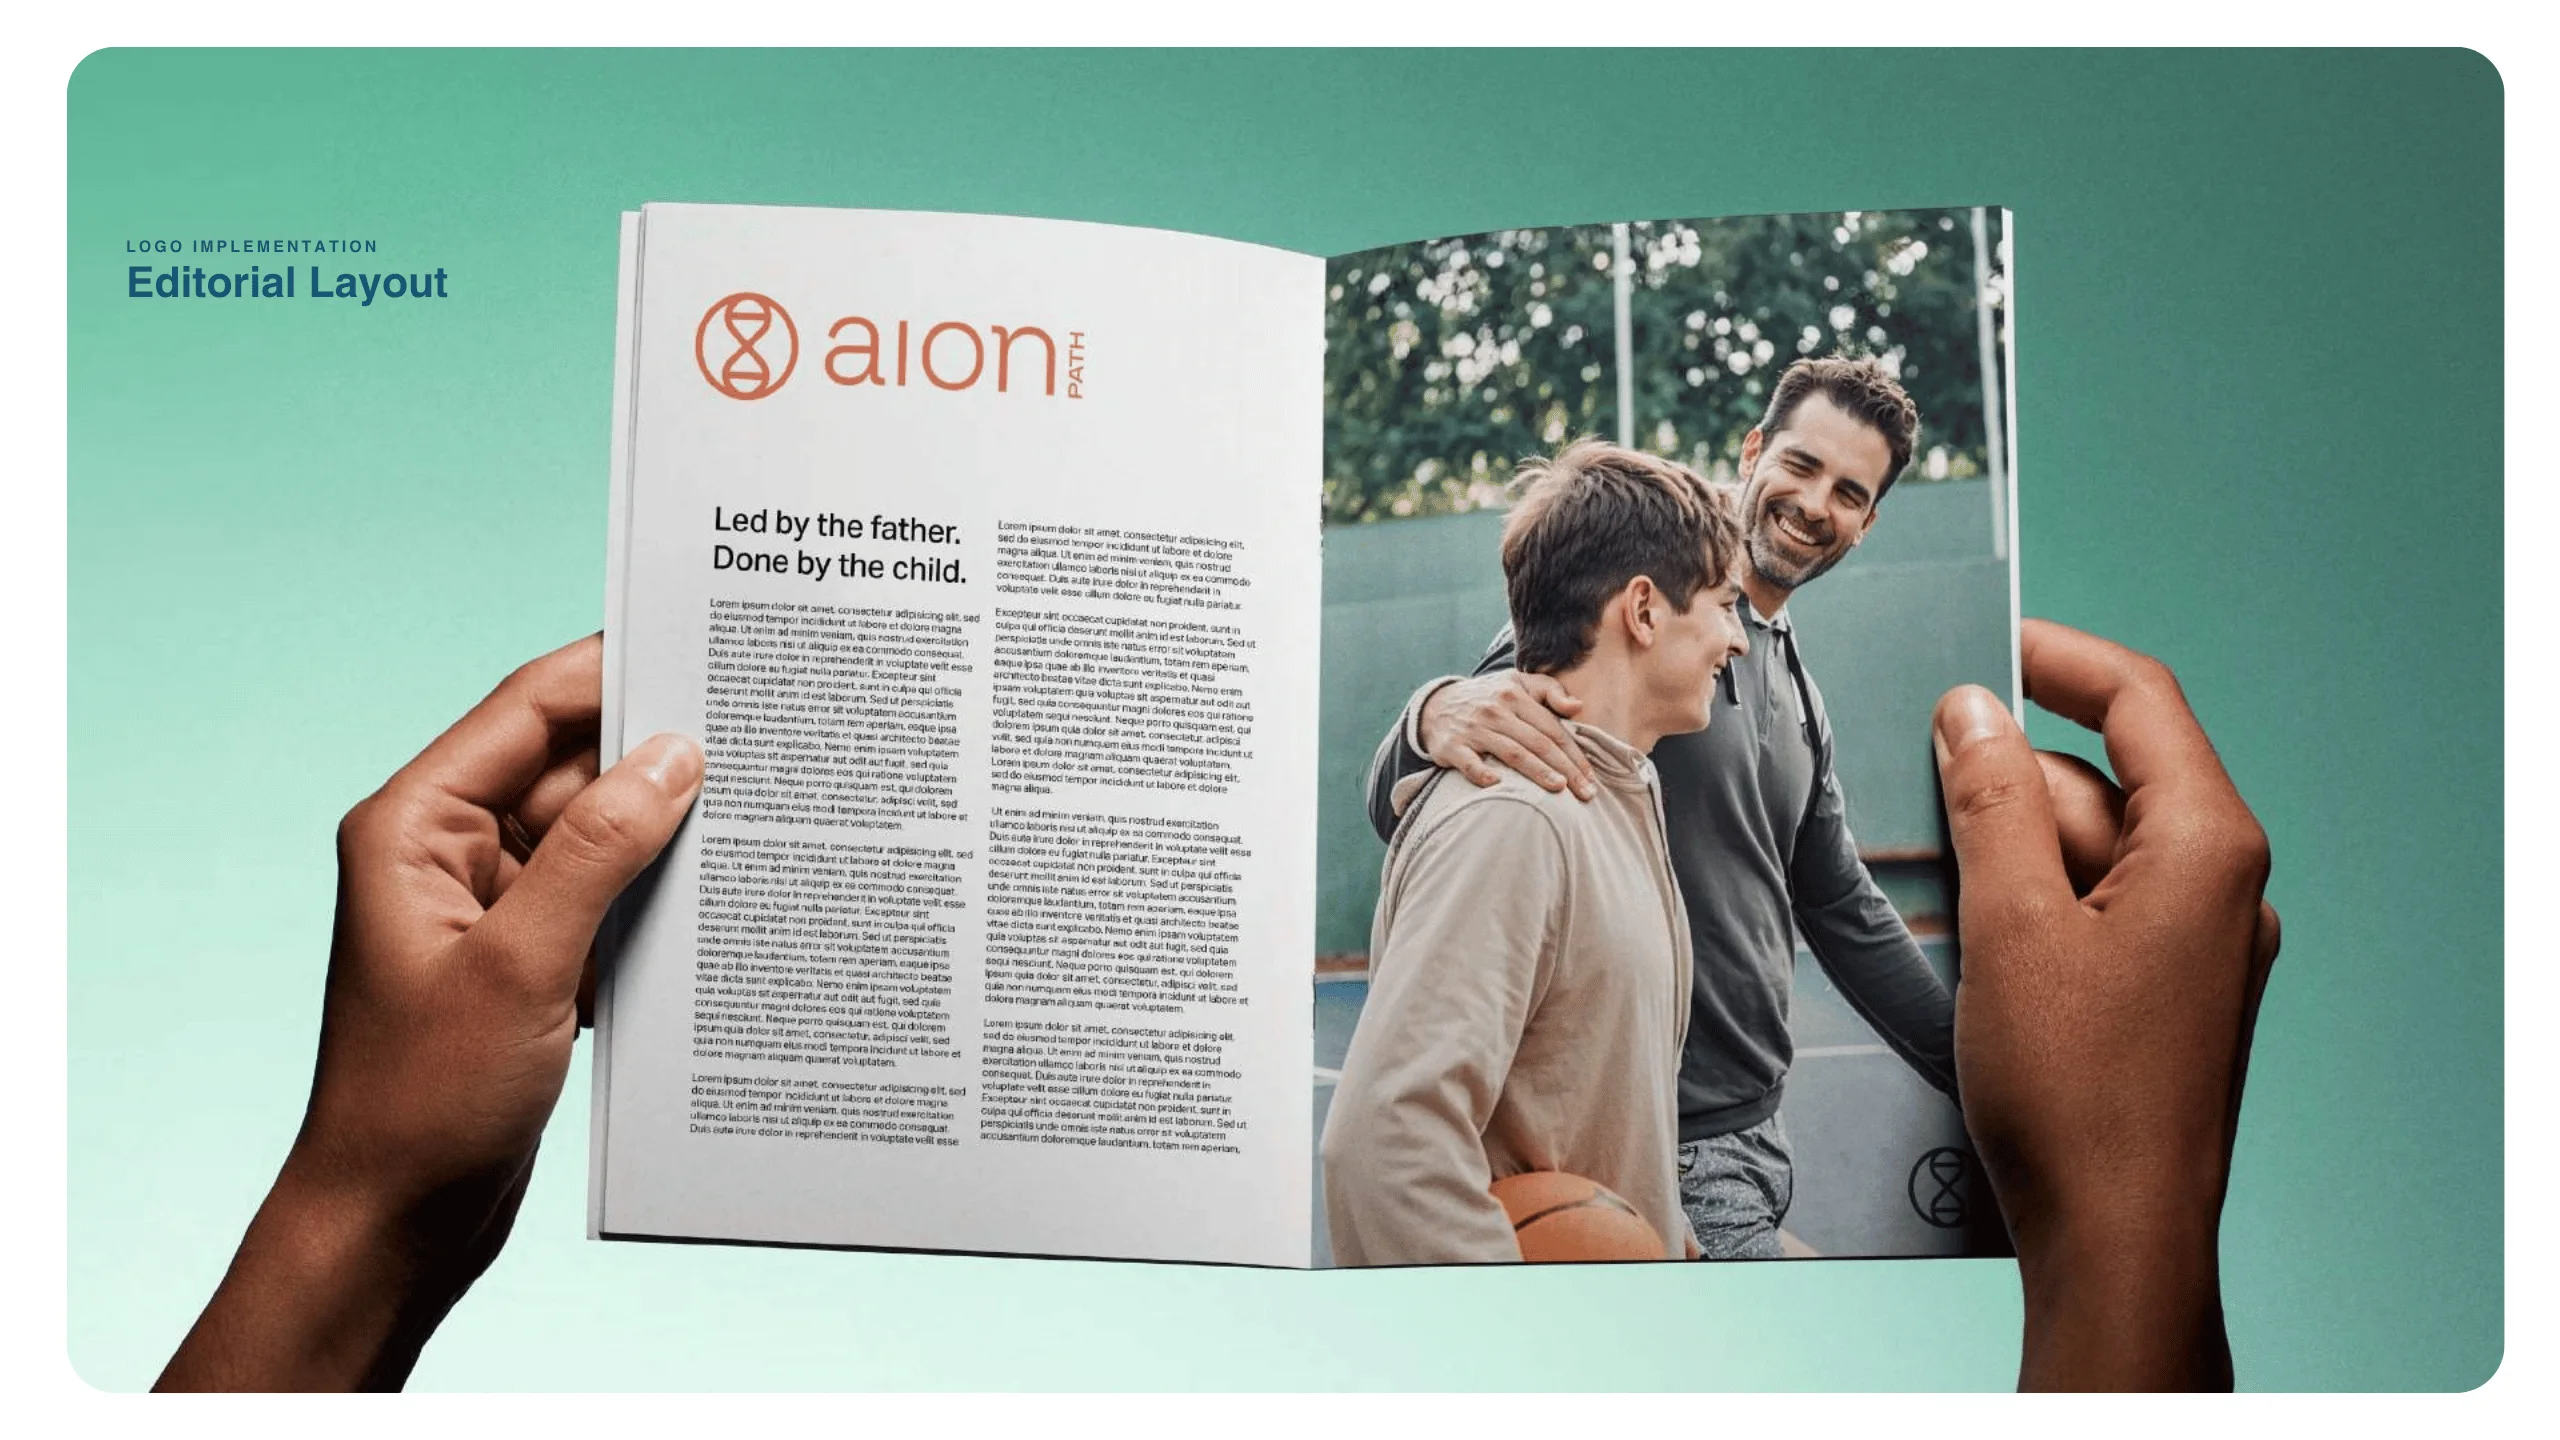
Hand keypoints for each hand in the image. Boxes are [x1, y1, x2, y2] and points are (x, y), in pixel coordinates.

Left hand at [158, 635, 703, 1390]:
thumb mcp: (520, 967)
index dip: (615, 670)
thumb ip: (598, 852)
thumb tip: (674, 756)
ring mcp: (494, 908)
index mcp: (415, 826)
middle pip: (573, 766)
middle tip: (765, 733)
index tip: (703, 647)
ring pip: (601, 835)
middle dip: (661, 755)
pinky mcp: (531, 961)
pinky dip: (658, 898)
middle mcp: (451, 852)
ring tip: (763, 816)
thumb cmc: (422, 1104)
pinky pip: (607, 899)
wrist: (392, 1227)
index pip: (530, 710)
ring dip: (668, 833)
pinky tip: (725, 900)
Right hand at [1417, 671, 1595, 799]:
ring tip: (1559, 789)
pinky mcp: (1452, 746)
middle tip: (1585, 792)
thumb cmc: (1488, 697)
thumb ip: (1549, 690)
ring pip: (1511, 753)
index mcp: (1515, 696)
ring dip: (1537, 772)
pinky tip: (1498, 785)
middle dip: (1565, 769)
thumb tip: (1578, 707)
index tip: (1591, 777)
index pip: (1552, 728)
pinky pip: (1469, 763)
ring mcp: (1473, 729)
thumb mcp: (1517, 682)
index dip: (1574, 753)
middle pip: (1538, 743)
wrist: (1436, 704)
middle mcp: (1496, 711)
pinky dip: (1482, 773)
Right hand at [1932, 619, 2278, 1391]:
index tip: (1979, 642)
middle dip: (2005, 776)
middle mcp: (2222, 885)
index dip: (2056, 656)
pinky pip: (2094, 909)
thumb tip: (1968, 710)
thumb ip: (1990, 804)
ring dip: (2007, 849)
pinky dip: (2028, 905)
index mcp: (2207, 847)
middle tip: (1907, 782)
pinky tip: (1963, 939)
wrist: (2120, 1240)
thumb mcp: (2012, 926)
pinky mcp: (2167, 992)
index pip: (2138, 699)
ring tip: (1923, 881)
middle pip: (2103, 778)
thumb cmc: (2076, 1092)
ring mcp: (2201, 943)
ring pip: (2091, 849)